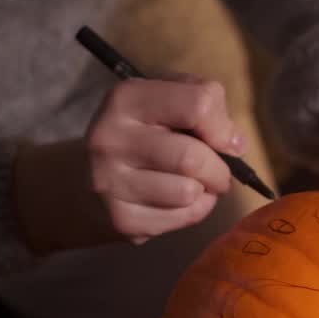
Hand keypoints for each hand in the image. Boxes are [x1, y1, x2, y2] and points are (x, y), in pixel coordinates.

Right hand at [14, 78, 244, 253]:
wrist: (83, 178)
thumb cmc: (141, 132)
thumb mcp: (164, 99)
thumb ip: (205, 104)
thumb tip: (235, 143)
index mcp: (126, 99)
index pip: (198, 105)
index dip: (222, 125)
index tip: (224, 139)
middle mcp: (110, 138)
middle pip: (192, 158)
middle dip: (219, 168)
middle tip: (218, 171)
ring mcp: (110, 182)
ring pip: (189, 192)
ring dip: (206, 191)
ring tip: (194, 184)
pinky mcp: (120, 219)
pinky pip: (181, 218)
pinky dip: (193, 211)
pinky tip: (177, 201)